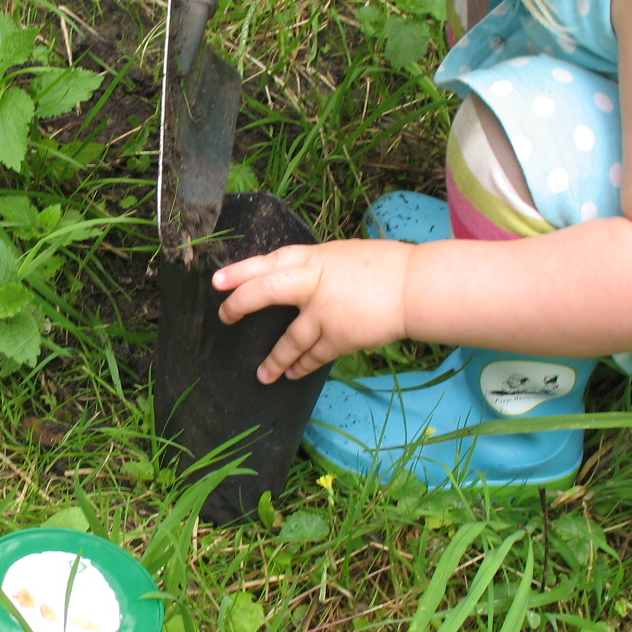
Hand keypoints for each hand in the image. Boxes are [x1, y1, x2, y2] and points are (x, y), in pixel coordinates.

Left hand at [213, 239, 412, 382]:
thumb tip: (295, 280)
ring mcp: (324, 311)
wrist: (415, 287)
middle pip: (264, 292)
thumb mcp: (342, 256)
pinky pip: (313, 356)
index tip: (217, 281)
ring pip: (289, 340)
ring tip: (262, 375)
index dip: (240, 271)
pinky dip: (301, 366)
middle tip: (224, 317)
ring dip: (274, 360)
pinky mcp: (340, 337)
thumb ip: (316, 268)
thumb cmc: (383, 267)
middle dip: (239, 305)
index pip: (267, 261)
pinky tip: (291, 375)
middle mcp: (313, 282)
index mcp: (313, 258)